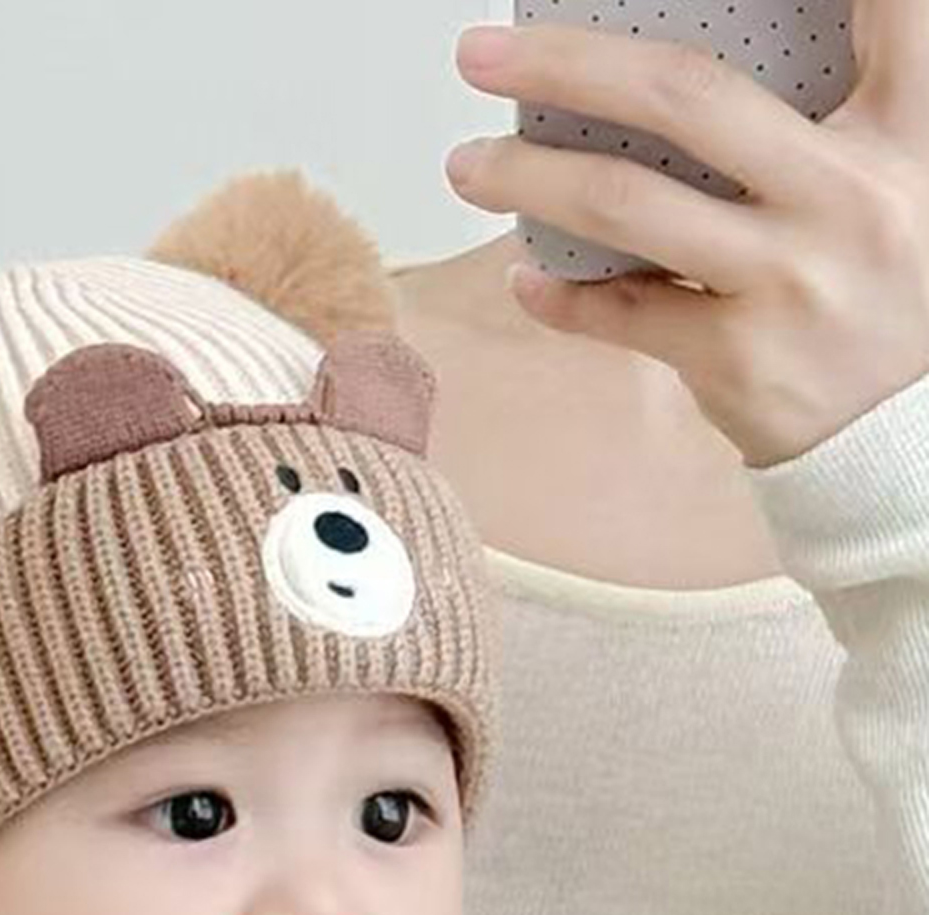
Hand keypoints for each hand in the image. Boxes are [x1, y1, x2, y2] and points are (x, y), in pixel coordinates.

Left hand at [444, 2, 928, 467]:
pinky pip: (620, 314)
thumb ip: (832, 123)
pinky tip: (526, 278)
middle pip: (685, 97)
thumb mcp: (900, 183)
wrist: (911, 435)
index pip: (888, 11)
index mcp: (905, 132)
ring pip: (625, 206)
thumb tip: (674, 81)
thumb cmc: (889, 289)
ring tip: (467, 165)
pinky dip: (559, 297)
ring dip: (526, 179)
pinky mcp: (738, 358)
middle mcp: (848, 195)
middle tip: (479, 55)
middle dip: (567, 63)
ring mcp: (787, 280)